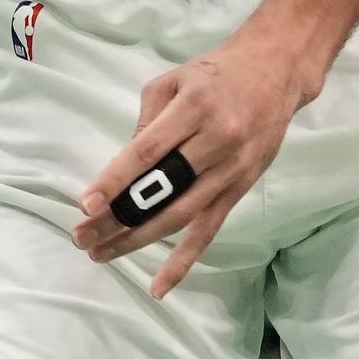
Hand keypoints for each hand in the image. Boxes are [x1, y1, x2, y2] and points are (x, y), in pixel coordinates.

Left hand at [73, 25, 326, 298]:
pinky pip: (209, 230)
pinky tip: (159, 286)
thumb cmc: (216, 74)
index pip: (148, 151)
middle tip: (82, 237)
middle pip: (162, 190)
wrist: (276, 71)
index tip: (86, 205)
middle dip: (118, 218)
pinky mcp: (241, 187)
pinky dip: (184, 261)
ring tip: (102, 253)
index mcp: (195, 108)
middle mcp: (217, 141)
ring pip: (181, 215)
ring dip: (138, 240)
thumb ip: (146, 122)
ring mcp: (232, 169)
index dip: (115, 181)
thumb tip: (121, 171)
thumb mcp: (174, 80)